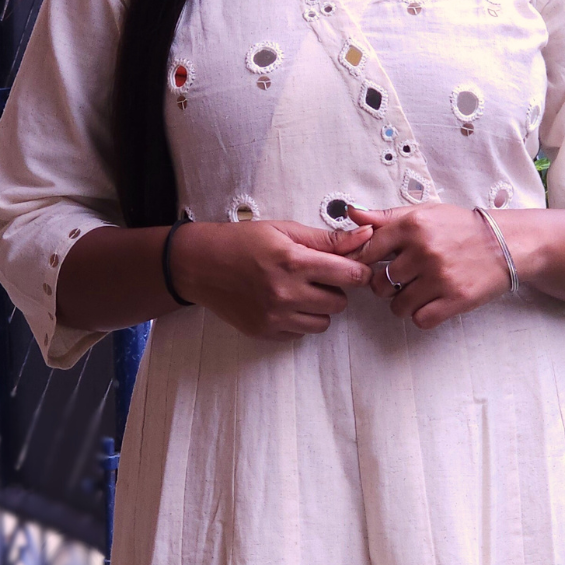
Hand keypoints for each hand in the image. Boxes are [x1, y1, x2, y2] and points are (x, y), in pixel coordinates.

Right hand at [174, 220, 373, 339]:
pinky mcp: (265, 332)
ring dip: (319, 309)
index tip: (355, 269)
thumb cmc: (242, 241)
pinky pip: (300, 334)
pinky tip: (283, 303)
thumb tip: (365, 237)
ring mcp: (275, 317)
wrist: (199, 265)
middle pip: (340, 303)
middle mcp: (286, 293)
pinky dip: (299, 321)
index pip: (350, 275)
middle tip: (317, 277)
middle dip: (335, 290)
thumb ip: (327, 239)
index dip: (358, 271)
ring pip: (323, 323)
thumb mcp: (284, 230)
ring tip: (300, 291)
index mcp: (294, 262)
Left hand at [348, 204, 509, 328]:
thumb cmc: (460, 228)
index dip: (364, 263)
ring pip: (398, 305)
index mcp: (413, 225)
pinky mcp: (455, 299)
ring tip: (418, 292)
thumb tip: (352, 213)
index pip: (368, 250)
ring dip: (403, 304)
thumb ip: (386, 217)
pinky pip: (420, 319)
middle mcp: (424, 250)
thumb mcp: (424, 213)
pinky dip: (422, 316)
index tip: (371, 268)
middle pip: (379, 283)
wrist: (505, 243)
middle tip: (402, 281)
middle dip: (386, 286)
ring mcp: (440, 276)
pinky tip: (432, 303)